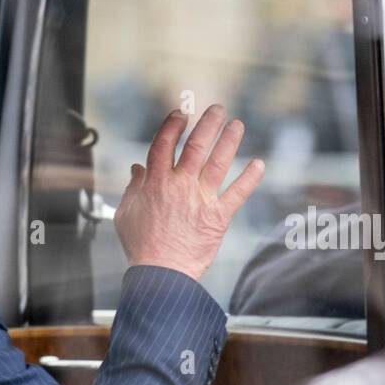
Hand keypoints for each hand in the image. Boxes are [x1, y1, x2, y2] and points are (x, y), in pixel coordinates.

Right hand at [114, 105, 264, 281]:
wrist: (162, 275)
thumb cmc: (142, 247)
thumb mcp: (126, 214)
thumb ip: (132, 188)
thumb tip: (136, 168)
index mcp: (156, 183)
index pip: (164, 144)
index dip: (172, 125)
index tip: (181, 114)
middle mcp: (180, 186)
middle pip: (196, 146)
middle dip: (208, 124)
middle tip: (218, 109)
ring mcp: (201, 200)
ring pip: (218, 163)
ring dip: (229, 141)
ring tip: (237, 124)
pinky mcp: (219, 217)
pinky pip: (238, 194)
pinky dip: (250, 178)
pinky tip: (259, 164)